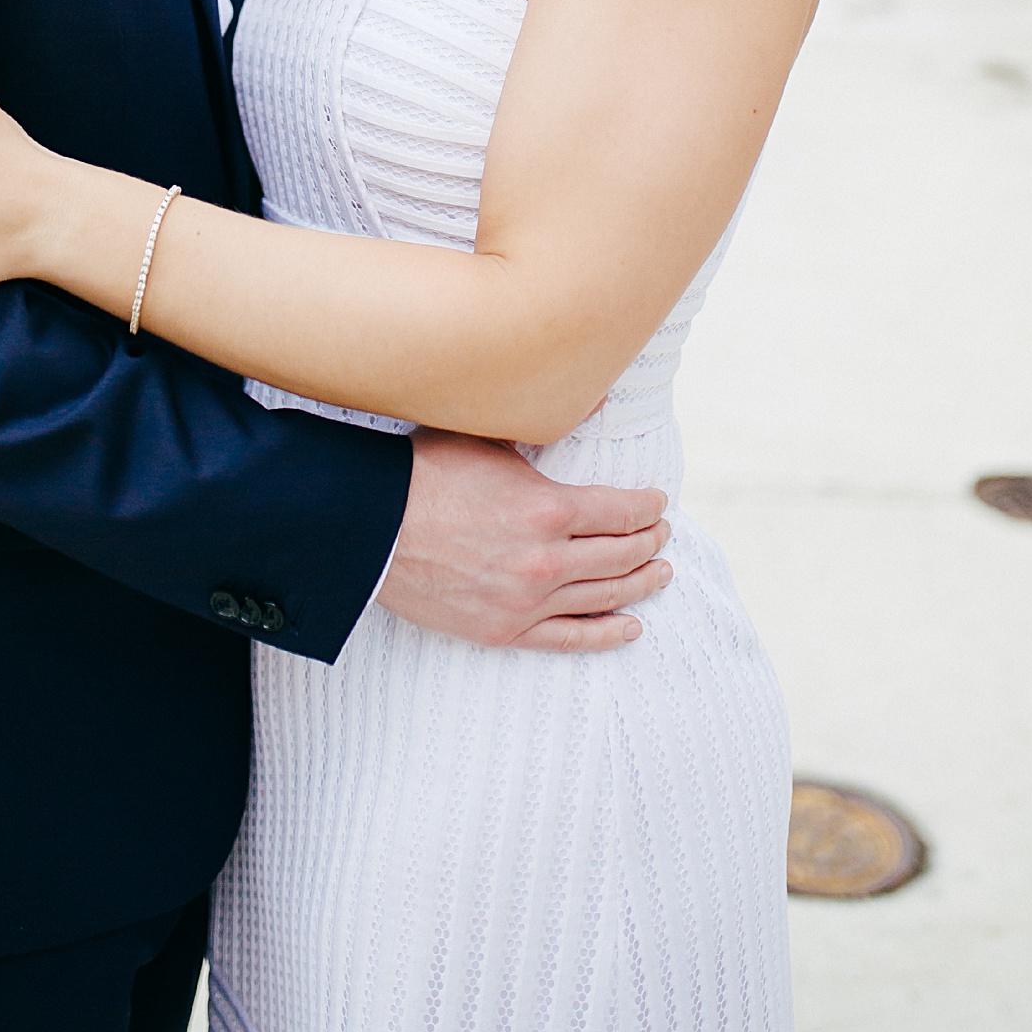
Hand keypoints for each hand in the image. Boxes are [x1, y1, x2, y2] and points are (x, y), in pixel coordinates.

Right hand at [377, 431, 673, 653]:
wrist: (369, 529)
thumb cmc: (427, 474)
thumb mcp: (493, 438)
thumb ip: (549, 423)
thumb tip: (598, 393)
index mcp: (550, 508)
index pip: (624, 512)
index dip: (648, 507)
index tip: (657, 502)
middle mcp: (546, 559)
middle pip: (622, 554)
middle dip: (650, 542)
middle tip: (662, 534)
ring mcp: (526, 601)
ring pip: (605, 596)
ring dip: (641, 583)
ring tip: (660, 573)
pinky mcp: (503, 630)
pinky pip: (569, 638)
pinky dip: (606, 633)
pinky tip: (632, 627)